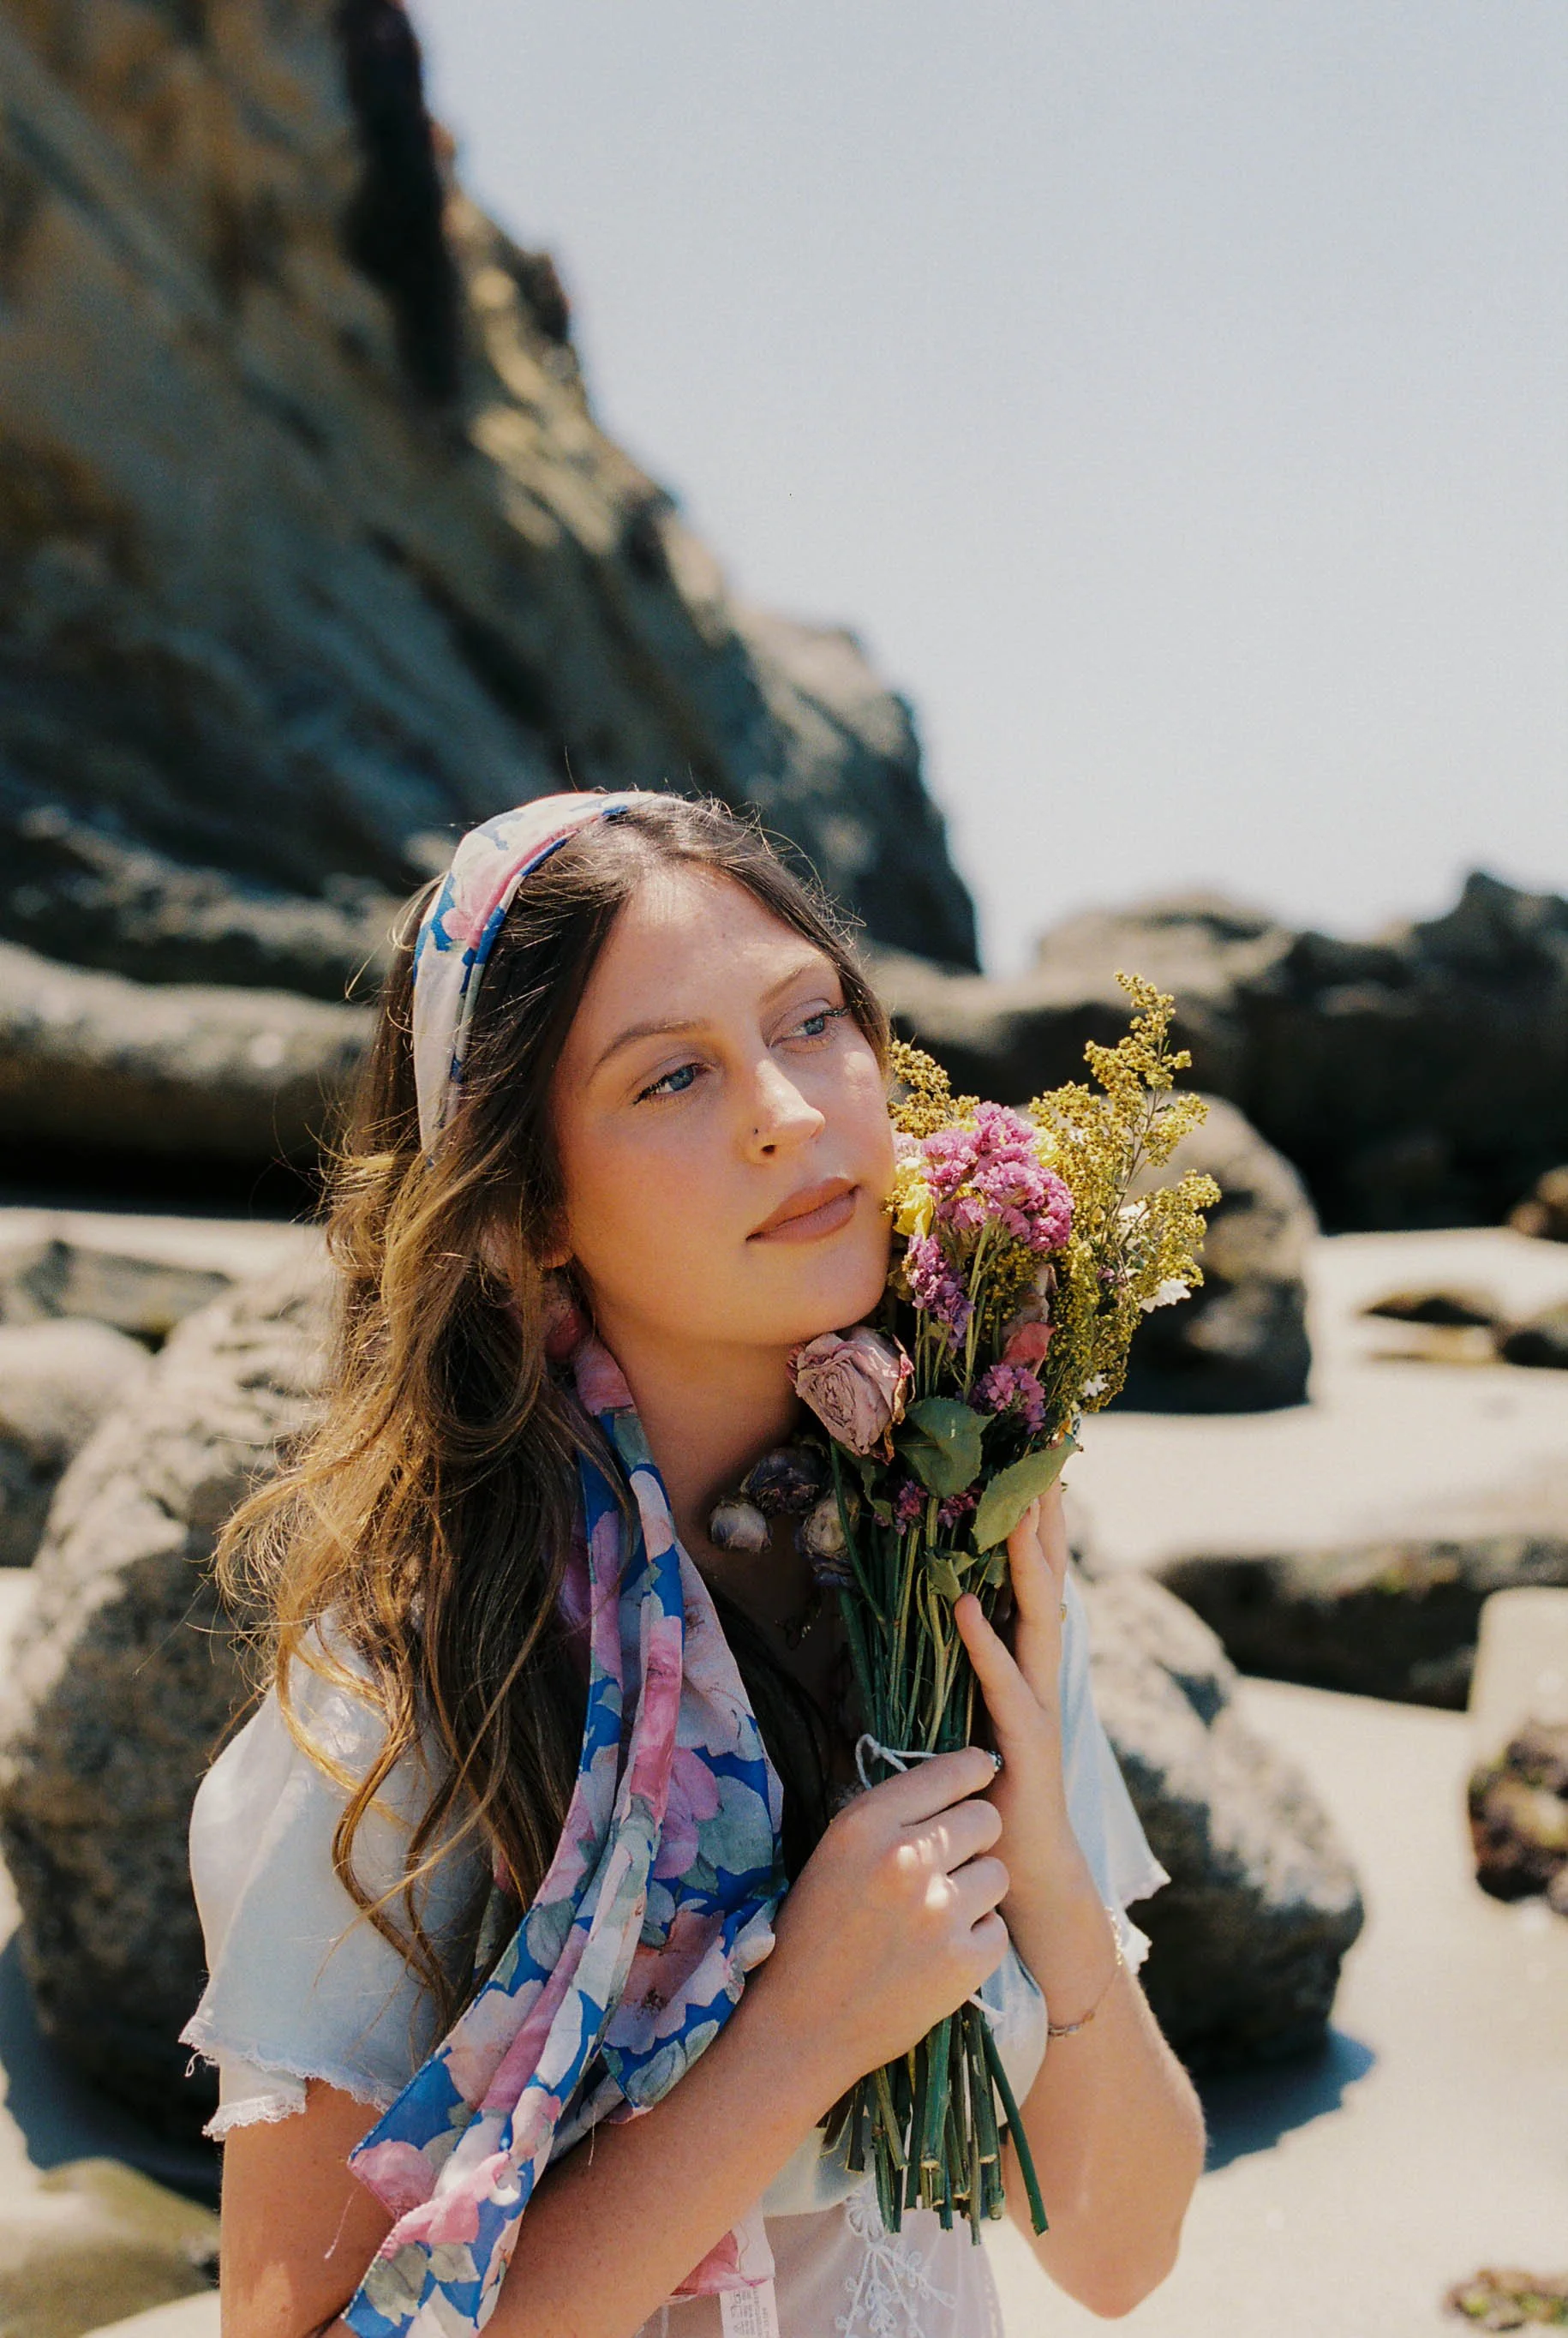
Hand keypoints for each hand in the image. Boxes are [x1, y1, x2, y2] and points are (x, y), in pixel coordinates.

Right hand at [763, 1746, 1009, 2098]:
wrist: (801, 2026)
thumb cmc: (814, 1933)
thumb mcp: (834, 1853)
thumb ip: (889, 1817)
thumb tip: (955, 1780)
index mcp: (865, 1825)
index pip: (949, 1771)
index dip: (974, 1769)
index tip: (982, 1771)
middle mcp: (904, 1859)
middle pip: (986, 1818)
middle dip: (974, 1836)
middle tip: (949, 1862)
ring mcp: (936, 1912)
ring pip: (999, 1872)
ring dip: (977, 1889)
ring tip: (940, 1912)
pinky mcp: (961, 1962)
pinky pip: (999, 1928)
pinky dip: (978, 1939)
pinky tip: (943, 1950)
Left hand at [953, 1483, 1085, 1919]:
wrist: (1026, 1882)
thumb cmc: (991, 1803)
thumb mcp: (972, 1721)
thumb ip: (965, 1672)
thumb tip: (935, 1615)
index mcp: (1028, 1667)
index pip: (1037, 1582)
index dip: (1038, 1525)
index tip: (1034, 1465)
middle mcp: (1040, 1678)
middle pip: (1049, 1585)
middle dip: (1045, 1523)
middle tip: (1043, 1459)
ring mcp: (1038, 1710)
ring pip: (1038, 1623)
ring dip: (1023, 1565)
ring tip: (1010, 1510)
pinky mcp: (1026, 1747)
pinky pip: (1004, 1687)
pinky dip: (987, 1645)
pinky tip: (967, 1606)